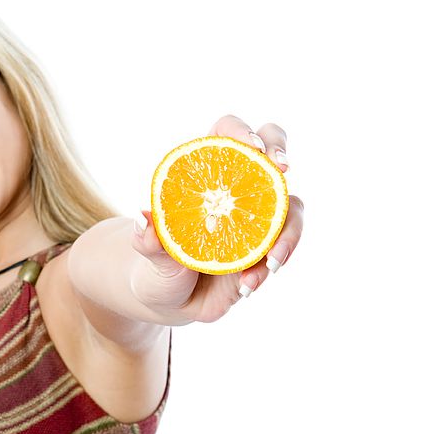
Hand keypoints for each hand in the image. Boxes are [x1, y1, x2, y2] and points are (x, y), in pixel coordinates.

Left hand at [130, 115, 303, 323]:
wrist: (172, 300)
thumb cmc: (159, 265)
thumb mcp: (149, 253)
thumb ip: (148, 239)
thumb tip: (142, 217)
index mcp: (205, 175)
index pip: (226, 135)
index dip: (242, 132)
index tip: (251, 147)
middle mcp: (237, 191)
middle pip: (272, 154)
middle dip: (280, 154)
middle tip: (280, 171)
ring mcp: (257, 219)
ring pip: (291, 208)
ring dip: (286, 233)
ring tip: (268, 263)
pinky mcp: (267, 249)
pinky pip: (282, 250)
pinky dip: (267, 269)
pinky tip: (247, 286)